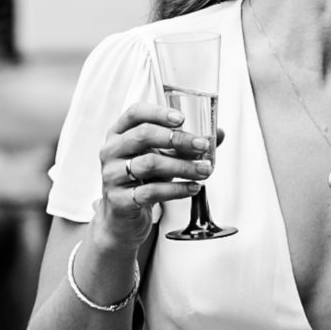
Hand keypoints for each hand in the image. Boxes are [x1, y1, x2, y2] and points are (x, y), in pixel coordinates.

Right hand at [90, 103, 223, 261]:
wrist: (122, 217)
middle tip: (202, 146)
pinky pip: (151, 191)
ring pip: (150, 163)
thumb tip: (219, 133)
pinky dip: (177, 189)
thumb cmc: (143, 179)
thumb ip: (186, 144)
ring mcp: (112, 175)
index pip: (135, 113)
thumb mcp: (162, 157)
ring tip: (204, 170)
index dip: (158, 112)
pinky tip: (193, 188)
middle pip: (143, 135)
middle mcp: (111, 151)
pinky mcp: (119, 200)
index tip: (182, 118)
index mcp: (118, 133)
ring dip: (183, 166)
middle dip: (178, 139)